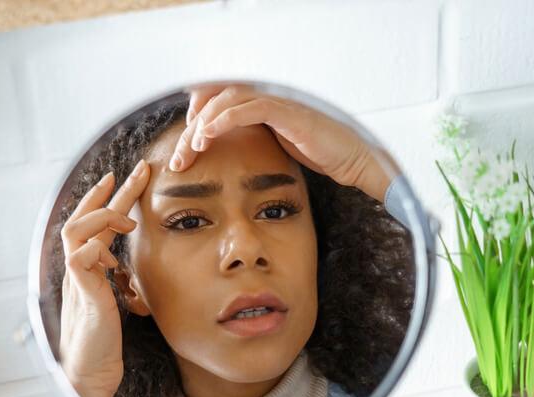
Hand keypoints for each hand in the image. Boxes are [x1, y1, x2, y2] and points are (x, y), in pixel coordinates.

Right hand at [59, 160, 149, 396]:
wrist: (89, 372)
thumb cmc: (103, 342)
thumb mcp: (115, 301)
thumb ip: (118, 280)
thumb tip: (127, 266)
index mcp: (87, 269)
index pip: (95, 225)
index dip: (109, 200)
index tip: (125, 180)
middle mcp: (77, 269)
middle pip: (84, 218)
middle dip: (110, 193)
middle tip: (137, 170)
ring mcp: (76, 279)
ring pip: (76, 231)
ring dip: (103, 218)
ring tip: (127, 220)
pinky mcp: (81, 293)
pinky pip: (79, 256)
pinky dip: (98, 249)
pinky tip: (113, 257)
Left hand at [169, 84, 391, 201]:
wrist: (353, 160)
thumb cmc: (322, 157)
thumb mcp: (279, 151)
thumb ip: (257, 144)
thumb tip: (230, 157)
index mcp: (263, 107)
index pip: (220, 101)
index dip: (198, 117)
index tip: (186, 146)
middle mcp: (268, 99)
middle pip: (218, 98)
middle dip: (193, 126)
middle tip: (180, 155)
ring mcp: (278, 102)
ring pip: (228, 99)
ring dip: (204, 123)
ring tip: (191, 147)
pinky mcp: (288, 113)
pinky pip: (249, 108)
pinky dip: (224, 119)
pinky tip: (208, 134)